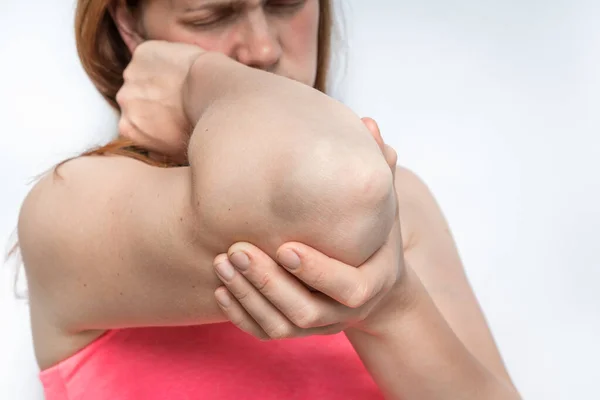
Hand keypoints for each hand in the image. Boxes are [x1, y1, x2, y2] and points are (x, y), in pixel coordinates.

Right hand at [116, 41, 205, 163]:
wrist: (213, 97)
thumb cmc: (201, 129)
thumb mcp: (177, 150)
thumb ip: (159, 150)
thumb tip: (154, 153)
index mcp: (128, 127)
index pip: (134, 121)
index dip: (153, 117)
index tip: (170, 115)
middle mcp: (124, 100)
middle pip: (136, 97)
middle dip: (153, 97)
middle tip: (180, 97)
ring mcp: (131, 74)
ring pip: (142, 74)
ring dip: (158, 77)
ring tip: (184, 82)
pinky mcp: (143, 53)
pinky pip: (151, 55)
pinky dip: (164, 58)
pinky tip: (183, 66)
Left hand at [213, 119, 409, 338]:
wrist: (374, 285)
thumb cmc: (374, 237)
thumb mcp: (383, 206)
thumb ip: (377, 169)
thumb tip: (369, 123)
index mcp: (372, 284)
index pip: (347, 288)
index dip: (316, 271)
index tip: (284, 245)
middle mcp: (344, 313)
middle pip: (305, 311)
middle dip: (268, 282)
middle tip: (237, 249)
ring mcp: (318, 327)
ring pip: (280, 326)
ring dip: (248, 295)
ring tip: (221, 261)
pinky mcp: (296, 331)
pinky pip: (265, 332)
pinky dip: (240, 314)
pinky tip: (220, 289)